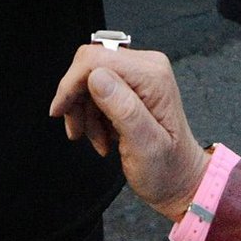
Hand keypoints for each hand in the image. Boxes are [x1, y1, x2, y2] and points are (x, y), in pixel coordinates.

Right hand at [49, 45, 208, 222]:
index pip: (96, 59)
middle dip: (76, 99)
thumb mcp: (146, 146)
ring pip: (88, 78)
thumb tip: (96, 77)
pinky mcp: (131, 83)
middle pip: (89, 65)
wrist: (181, 181)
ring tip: (95, 140)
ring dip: (84, 111)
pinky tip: (102, 135)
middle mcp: (146, 66)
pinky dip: (91, 113)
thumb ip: (123, 109)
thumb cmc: (168, 170)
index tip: (60, 110)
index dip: (71, 83)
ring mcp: (138, 73)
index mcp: (152, 76)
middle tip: (78, 131)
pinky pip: (96, 88)